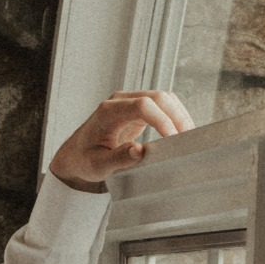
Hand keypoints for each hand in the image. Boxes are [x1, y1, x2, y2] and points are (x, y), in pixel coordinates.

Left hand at [49, 91, 194, 191]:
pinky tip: (180, 132)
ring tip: (187, 138)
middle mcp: (120, 101)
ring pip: (164, 99)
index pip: (142, 106)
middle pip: (158, 97)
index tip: (172, 140)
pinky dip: (175, 117)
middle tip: (187, 140)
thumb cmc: (84, 159)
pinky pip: (163, 106)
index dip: (161, 121)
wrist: (77, 153)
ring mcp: (130, 102)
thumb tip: (139, 151)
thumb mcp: (97, 166)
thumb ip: (117, 158)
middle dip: (176, 117)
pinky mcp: (139, 108)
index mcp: (108, 111)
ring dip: (179, 116)